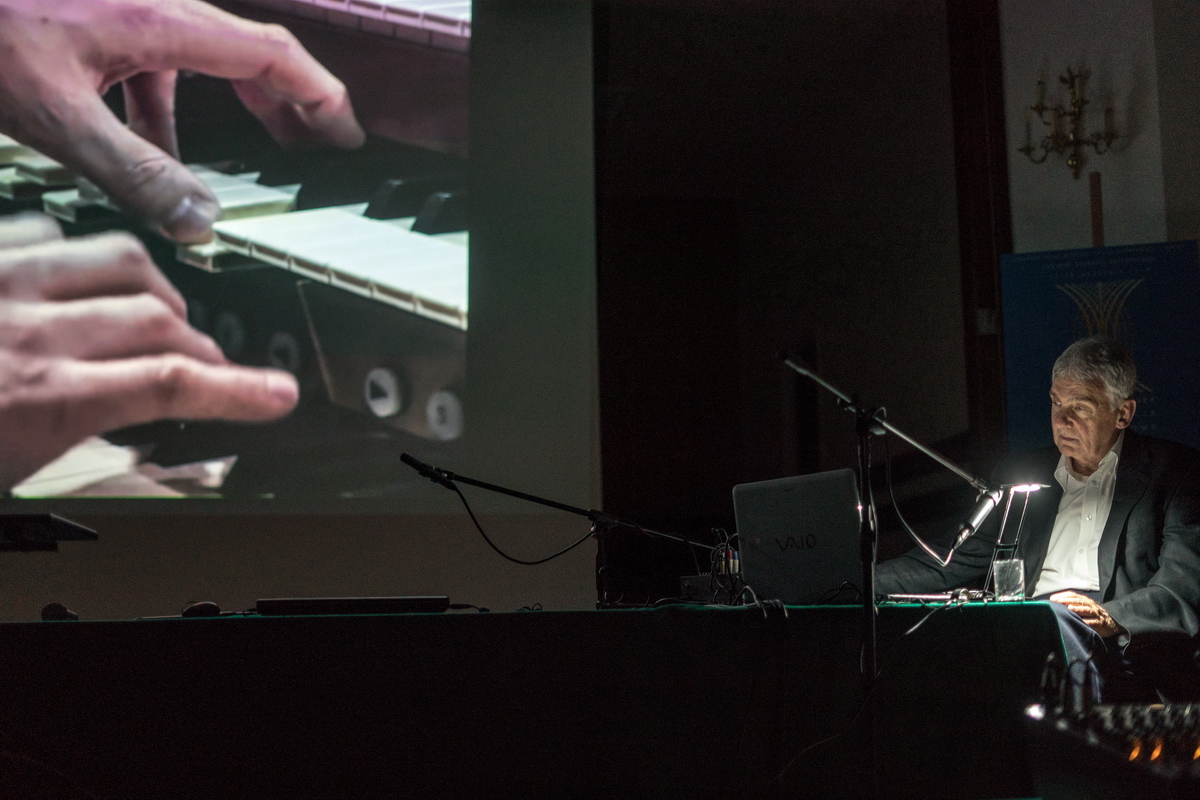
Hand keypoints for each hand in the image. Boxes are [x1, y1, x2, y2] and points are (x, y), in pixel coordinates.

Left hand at [0, 0, 364, 242]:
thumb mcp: (55, 115)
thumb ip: (134, 172)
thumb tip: (201, 222)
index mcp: (162, 21)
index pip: (274, 57)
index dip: (321, 97)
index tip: (346, 135)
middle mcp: (154, 6)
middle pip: (250, 52)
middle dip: (290, 102)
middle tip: (317, 145)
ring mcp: (126, 8)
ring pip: (204, 57)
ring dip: (237, 103)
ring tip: (257, 149)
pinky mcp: (96, 18)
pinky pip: (156, 62)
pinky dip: (172, 104)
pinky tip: (153, 140)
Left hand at [0, 212, 298, 491]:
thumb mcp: (8, 473)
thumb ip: (70, 441)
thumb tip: (125, 441)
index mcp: (40, 400)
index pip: (171, 384)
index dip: (238, 389)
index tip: (276, 395)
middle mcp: (26, 332)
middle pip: (161, 320)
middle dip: (199, 345)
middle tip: (208, 364)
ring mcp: (2, 281)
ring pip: (123, 259)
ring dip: (154, 290)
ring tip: (153, 311)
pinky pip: (49, 228)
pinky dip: (77, 254)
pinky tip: (75, 279)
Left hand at [1049, 590, 1124, 637]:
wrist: (1111, 623)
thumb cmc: (1093, 615)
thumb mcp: (1083, 607)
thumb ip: (1072, 604)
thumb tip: (1056, 603)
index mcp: (1085, 601)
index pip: (1073, 595)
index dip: (1063, 595)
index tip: (1053, 598)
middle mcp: (1090, 605)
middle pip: (1078, 601)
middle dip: (1067, 601)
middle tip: (1057, 601)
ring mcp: (1096, 614)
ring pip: (1086, 610)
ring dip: (1078, 609)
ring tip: (1070, 608)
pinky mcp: (1100, 623)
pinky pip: (1094, 622)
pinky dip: (1088, 622)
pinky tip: (1082, 622)